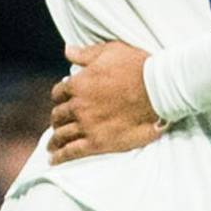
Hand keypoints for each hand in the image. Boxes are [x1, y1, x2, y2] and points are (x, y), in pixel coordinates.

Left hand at [49, 43, 161, 161]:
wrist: (158, 90)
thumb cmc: (137, 67)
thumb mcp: (110, 51)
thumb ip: (86, 54)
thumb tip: (68, 51)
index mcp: (78, 84)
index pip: (59, 93)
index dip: (60, 98)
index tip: (63, 102)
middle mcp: (78, 106)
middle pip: (59, 115)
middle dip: (57, 119)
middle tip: (59, 124)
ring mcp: (87, 126)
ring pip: (62, 135)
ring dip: (55, 140)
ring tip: (52, 146)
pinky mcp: (98, 142)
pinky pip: (72, 152)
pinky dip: (60, 157)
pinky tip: (55, 160)